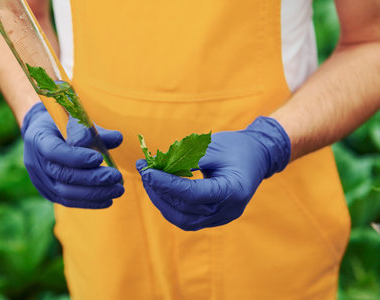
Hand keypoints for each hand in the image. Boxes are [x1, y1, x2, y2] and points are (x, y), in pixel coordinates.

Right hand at [21, 102, 123, 207]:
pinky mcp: (48, 192)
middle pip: (63, 175)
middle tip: (116, 176)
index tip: (99, 158)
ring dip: (94, 193)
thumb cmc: (63, 123)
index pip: (54, 151)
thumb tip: (117, 139)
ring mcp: (40, 180)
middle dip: (92, 178)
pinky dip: (89, 202)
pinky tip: (108, 199)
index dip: (76, 157)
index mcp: (38, 137)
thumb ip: (94, 130)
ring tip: (117, 189)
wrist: (44, 134)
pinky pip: (68, 201)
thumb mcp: (74, 118)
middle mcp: (35, 161)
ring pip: (66, 192)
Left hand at [136, 116, 289, 229]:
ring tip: (149, 180)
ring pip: (182, 218)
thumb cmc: (236, 147)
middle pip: (185, 209)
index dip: (167, 184)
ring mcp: (221, 218)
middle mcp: (228, 210)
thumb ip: (185, 160)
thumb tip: (154, 168)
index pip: (193, 194)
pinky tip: (160, 189)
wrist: (258, 156)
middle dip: (159, 192)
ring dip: (161, 200)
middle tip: (144, 172)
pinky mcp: (214, 218)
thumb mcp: (211, 147)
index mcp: (233, 191)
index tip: (147, 172)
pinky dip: (170, 205)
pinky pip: (186, 217)